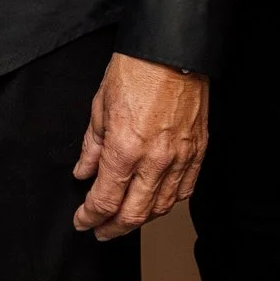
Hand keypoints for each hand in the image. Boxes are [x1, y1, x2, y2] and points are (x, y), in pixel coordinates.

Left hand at [72, 54, 207, 239]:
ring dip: (141, 220)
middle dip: (112, 228)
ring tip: (125, 220)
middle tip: (100, 230)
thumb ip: (92, 146)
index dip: (90, 216)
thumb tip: (84, 172)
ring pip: (162, 207)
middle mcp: (154, 159)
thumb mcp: (100, 106)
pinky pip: (185, 190)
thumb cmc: (136, 70)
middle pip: (134, 213)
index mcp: (125, 148)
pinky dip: (169, 203)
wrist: (172, 49)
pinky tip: (157, 203)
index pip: (105, 199)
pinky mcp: (197, 151)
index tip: (82, 220)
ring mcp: (180, 157)